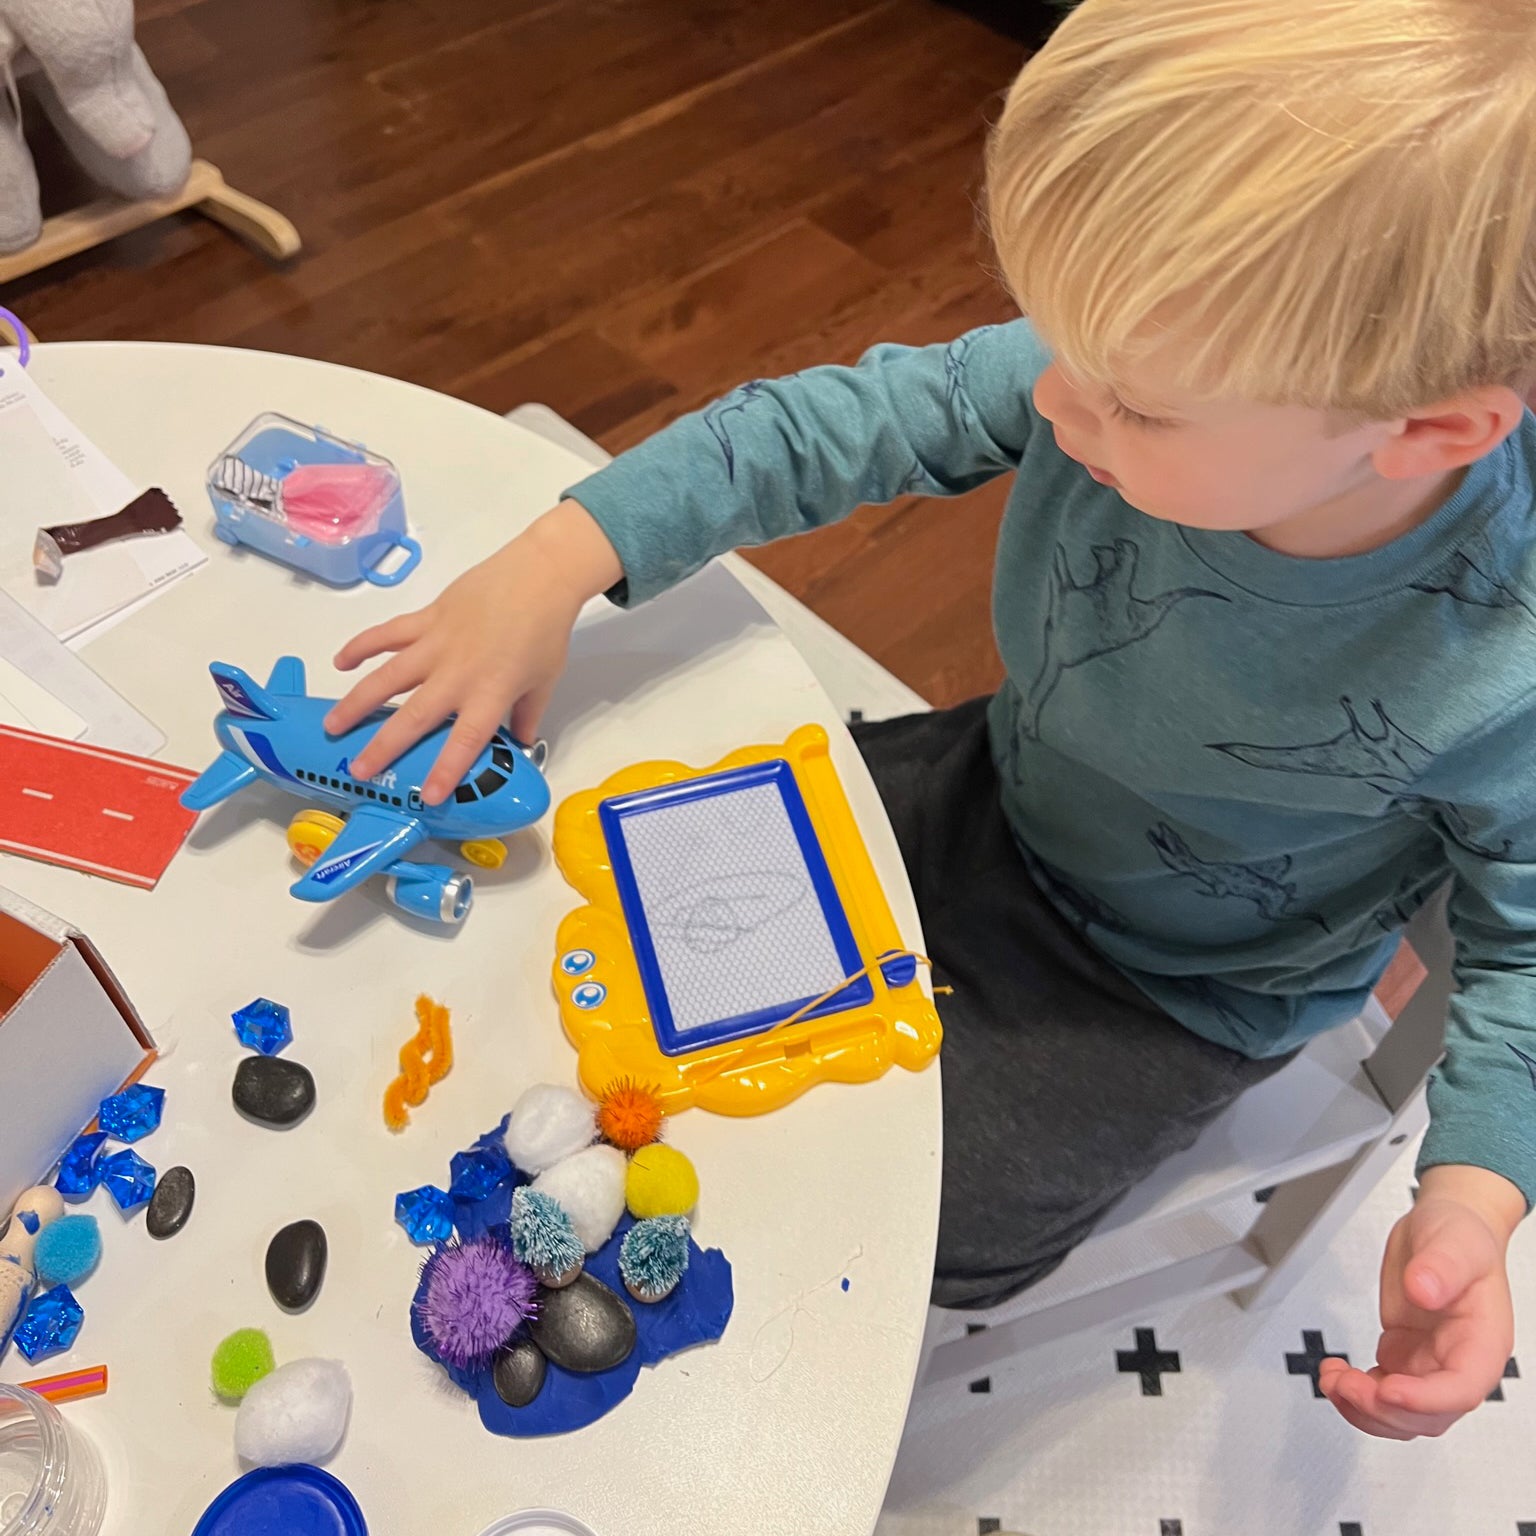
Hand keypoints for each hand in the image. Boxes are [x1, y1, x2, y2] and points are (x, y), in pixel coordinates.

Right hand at [325, 500, 622, 803]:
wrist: (540, 575)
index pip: (465, 740)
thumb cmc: (546, 632)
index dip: (445, 769)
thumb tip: (520, 746)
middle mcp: (458, 673)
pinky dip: (362, 646)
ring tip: (332, 725)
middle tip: (357, 770)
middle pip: (414, 715)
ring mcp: (437, 643)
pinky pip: (387, 634)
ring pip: (387, 675)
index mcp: (490, 693)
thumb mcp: (544, 682)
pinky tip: (340, 663)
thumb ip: (526, 716)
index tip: (426, 796)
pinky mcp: (427, 617)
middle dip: (384, 746)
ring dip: (357, 702)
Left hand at [1319, 1164, 1521, 1438]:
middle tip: (1345, 1383)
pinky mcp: (1404, 1358)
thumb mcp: (1454, 1242)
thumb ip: (1441, 1267)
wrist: (1445, 1229)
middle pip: (1428, 1415)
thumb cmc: (1460, 1237)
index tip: (1388, 1390)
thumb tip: (1423, 1290)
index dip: (1425, 1400)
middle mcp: (1458, 1361)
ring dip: (1364, 1408)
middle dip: (1382, 1408)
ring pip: (1402, 1415)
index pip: (1461, 1389)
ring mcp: (1430, 1364)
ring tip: (1332, 1380)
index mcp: (1482, 1342)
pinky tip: (1337, 1374)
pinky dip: (1357, 1394)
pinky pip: (1383, 1393)